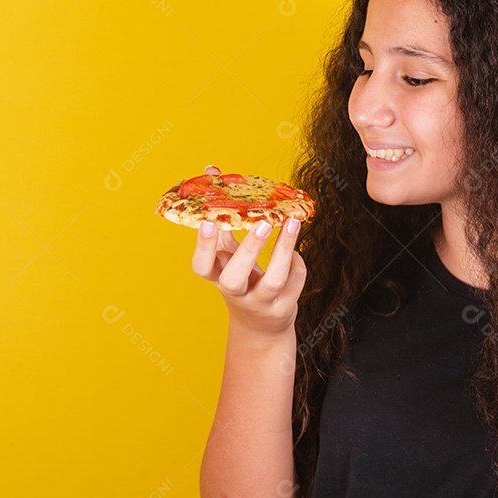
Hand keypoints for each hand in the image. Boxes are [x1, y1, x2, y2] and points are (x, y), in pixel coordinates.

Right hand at [191, 164, 306, 336]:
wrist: (261, 326)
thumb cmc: (242, 279)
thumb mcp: (228, 253)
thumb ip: (223, 216)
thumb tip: (211, 171)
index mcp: (217, 276)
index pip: (201, 267)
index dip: (202, 246)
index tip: (207, 220)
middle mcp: (236, 293)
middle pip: (234, 278)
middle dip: (248, 249)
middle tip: (260, 222)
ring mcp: (261, 302)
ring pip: (273, 280)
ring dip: (283, 249)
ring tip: (292, 221)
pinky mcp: (284, 307)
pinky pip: (294, 280)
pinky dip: (296, 262)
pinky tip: (294, 250)